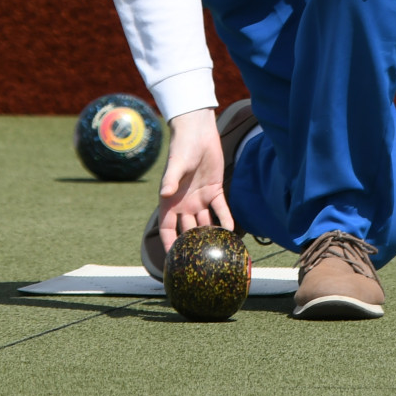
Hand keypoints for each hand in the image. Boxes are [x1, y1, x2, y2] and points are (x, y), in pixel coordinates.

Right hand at [154, 107, 232, 252]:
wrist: (198, 133)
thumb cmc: (181, 148)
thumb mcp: (176, 165)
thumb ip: (170, 180)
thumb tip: (164, 194)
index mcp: (170, 201)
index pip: (167, 229)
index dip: (168, 244)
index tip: (172, 261)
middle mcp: (184, 204)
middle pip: (187, 231)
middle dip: (191, 246)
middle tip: (198, 262)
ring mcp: (199, 199)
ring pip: (205, 223)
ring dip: (210, 235)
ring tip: (216, 250)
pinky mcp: (214, 190)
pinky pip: (220, 209)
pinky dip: (225, 219)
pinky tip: (231, 231)